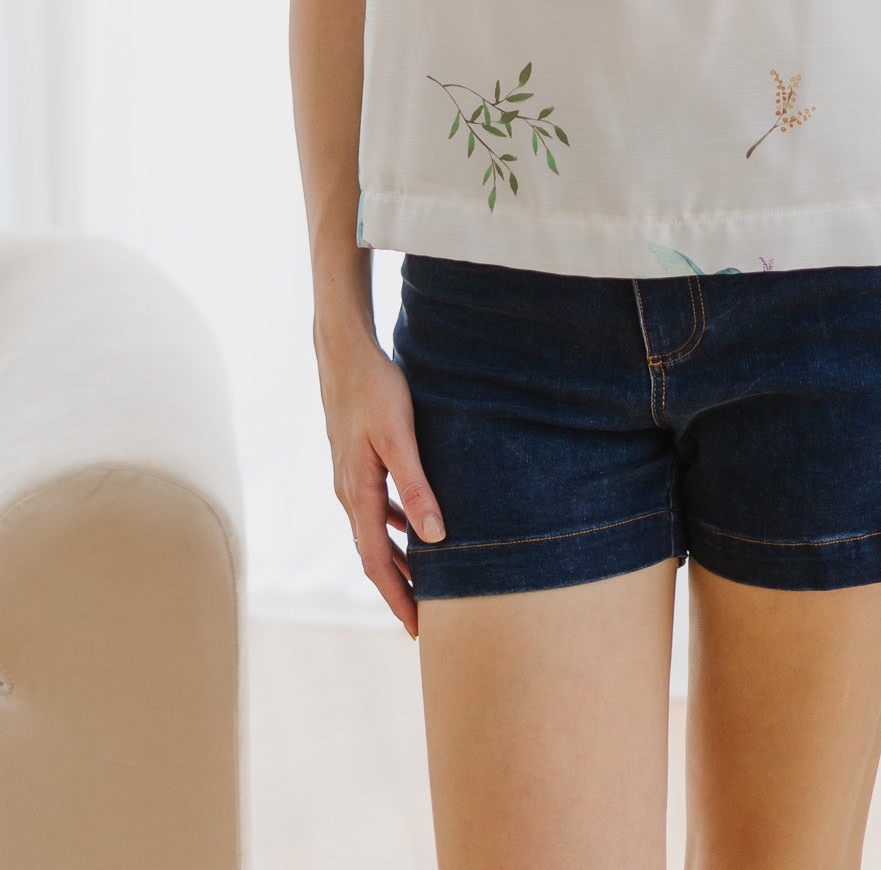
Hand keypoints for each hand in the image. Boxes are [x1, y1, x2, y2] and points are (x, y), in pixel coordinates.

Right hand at [314, 330, 445, 640]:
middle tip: (423, 620)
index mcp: (357, 494)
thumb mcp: (401, 437)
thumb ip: (416, 486)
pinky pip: (376, 507)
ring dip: (396, 560)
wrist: (344, 353)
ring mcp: (351, 477)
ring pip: (375, 532)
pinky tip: (411, 527)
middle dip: (397, 589)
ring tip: (422, 583)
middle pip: (374, 554)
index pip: (377, 561)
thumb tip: (435, 537)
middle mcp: (349, 492)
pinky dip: (394, 527)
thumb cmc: (375, 389)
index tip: (417, 629)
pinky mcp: (359, 461)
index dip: (397, 597)